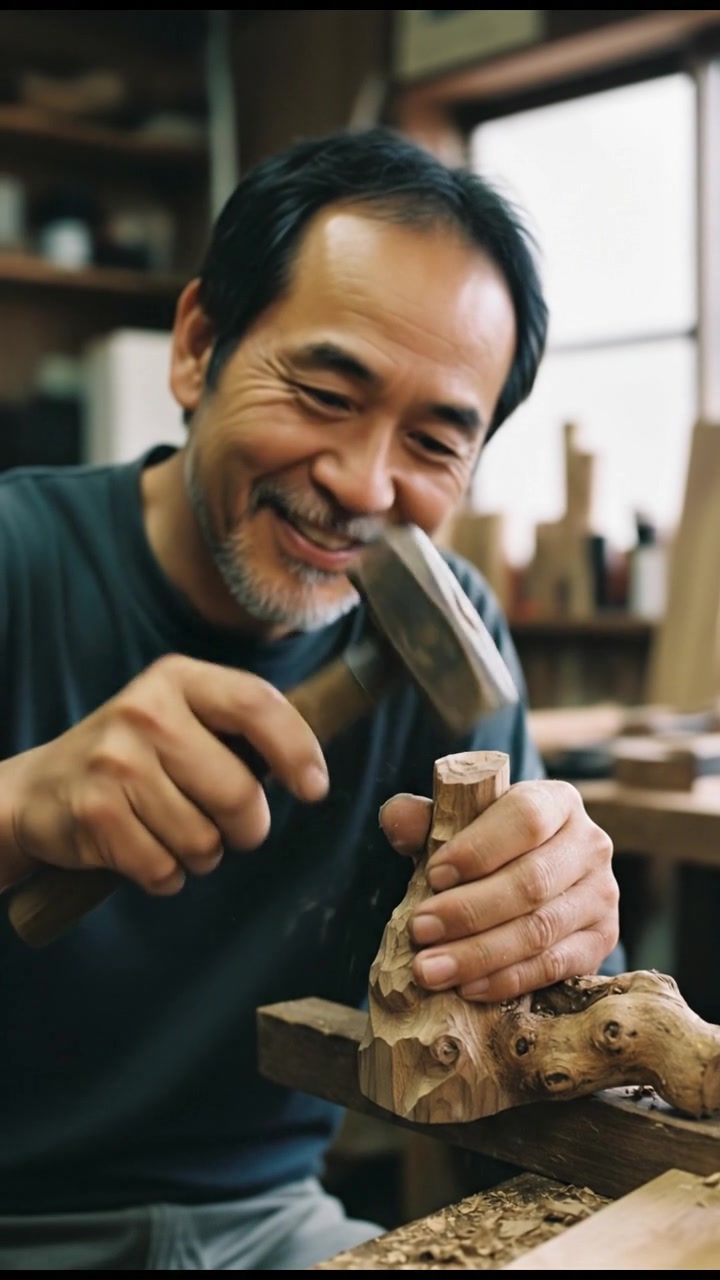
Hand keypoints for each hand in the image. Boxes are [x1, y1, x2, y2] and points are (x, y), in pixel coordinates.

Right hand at [0, 654, 327, 894]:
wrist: (40, 789)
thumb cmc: (135, 757)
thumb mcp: (182, 718)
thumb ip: (238, 730)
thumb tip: (309, 771)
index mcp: (178, 679)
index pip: (257, 704)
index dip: (297, 749)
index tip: (315, 788)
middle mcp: (145, 711)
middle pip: (239, 792)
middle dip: (247, 827)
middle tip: (231, 828)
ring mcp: (115, 760)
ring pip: (203, 840)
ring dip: (201, 855)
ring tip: (174, 833)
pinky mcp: (94, 812)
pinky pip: (163, 868)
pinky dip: (165, 875)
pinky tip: (144, 851)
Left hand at [379, 778, 618, 1001]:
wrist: (534, 882)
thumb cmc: (490, 847)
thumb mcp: (459, 826)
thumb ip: (426, 819)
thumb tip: (397, 818)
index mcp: (557, 802)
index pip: (525, 819)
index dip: (479, 848)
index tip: (434, 875)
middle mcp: (590, 844)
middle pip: (531, 881)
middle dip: (468, 911)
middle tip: (420, 931)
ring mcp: (602, 895)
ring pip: (540, 929)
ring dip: (480, 954)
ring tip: (430, 969)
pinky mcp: (602, 941)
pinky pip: (554, 966)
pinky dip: (507, 979)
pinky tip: (468, 987)